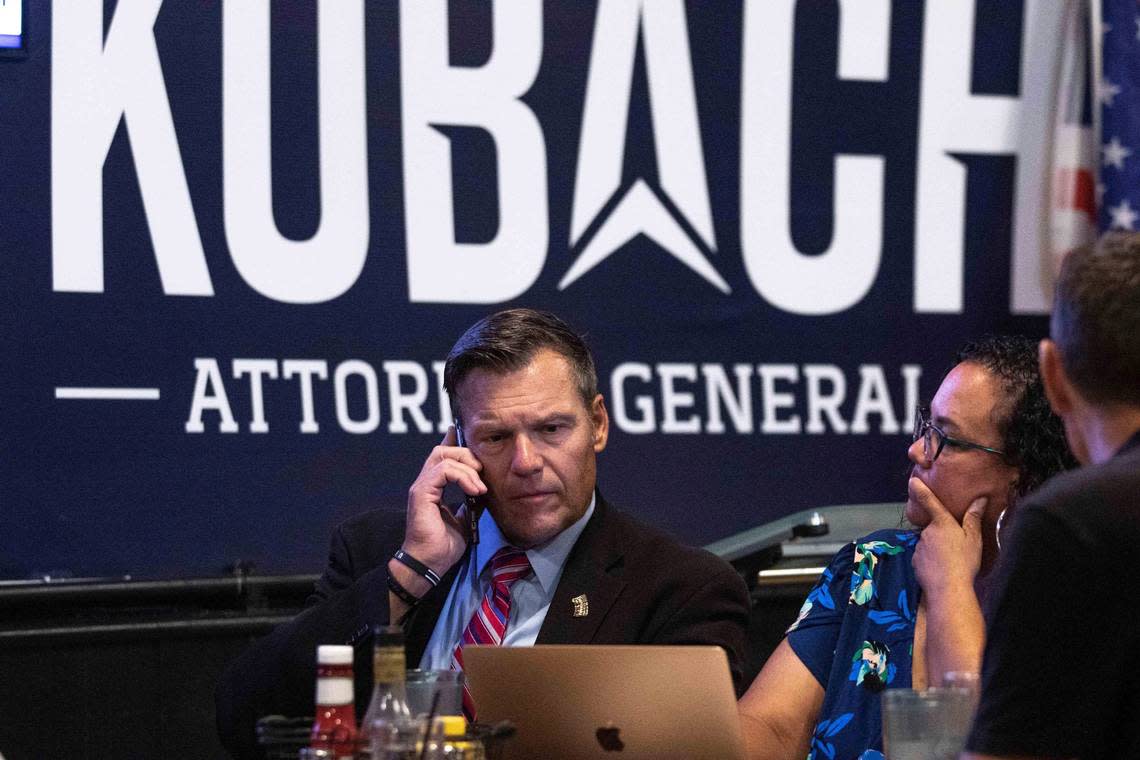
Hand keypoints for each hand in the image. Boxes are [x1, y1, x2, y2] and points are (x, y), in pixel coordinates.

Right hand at [402, 426, 486, 574]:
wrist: (429, 564)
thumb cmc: (443, 546)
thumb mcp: (465, 519)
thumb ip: (471, 502)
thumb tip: (484, 490)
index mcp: (433, 487)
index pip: (443, 456)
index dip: (456, 443)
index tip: (472, 440)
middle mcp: (425, 483)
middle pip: (443, 450)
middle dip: (466, 454)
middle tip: (482, 471)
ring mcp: (421, 487)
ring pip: (443, 456)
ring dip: (467, 467)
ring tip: (480, 486)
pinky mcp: (421, 493)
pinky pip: (442, 471)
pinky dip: (462, 476)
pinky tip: (474, 490)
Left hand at [910, 477, 985, 599]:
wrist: (948, 587)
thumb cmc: (965, 561)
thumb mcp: (974, 538)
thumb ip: (974, 518)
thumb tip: (980, 499)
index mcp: (942, 523)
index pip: (929, 501)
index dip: (920, 490)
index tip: (913, 480)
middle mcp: (927, 531)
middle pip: (934, 528)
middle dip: (942, 535)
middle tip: (956, 548)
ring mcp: (919, 547)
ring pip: (928, 544)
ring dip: (937, 549)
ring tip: (951, 562)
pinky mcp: (915, 561)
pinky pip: (924, 557)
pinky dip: (931, 561)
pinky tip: (942, 570)